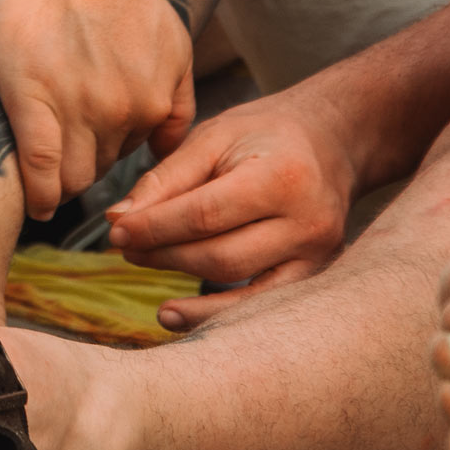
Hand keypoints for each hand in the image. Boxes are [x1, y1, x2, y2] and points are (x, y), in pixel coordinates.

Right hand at [0, 0, 192, 222]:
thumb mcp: (173, 45)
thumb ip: (176, 101)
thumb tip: (166, 147)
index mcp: (153, 104)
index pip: (133, 161)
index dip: (112, 162)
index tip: (96, 166)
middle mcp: (121, 116)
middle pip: (102, 171)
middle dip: (88, 170)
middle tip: (69, 164)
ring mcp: (76, 111)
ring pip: (73, 174)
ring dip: (63, 179)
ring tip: (49, 177)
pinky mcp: (32, 102)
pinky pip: (39, 168)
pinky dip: (39, 192)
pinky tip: (38, 205)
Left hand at [101, 85, 360, 325]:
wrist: (332, 142)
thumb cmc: (266, 134)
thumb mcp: (214, 137)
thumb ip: (167, 178)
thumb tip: (119, 219)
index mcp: (281, 177)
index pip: (205, 214)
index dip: (154, 227)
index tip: (116, 230)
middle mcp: (307, 223)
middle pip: (220, 255)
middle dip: (163, 253)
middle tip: (123, 245)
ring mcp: (317, 255)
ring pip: (236, 280)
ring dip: (180, 278)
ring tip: (141, 262)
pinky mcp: (316, 275)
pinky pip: (260, 305)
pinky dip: (216, 313)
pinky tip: (175, 316)